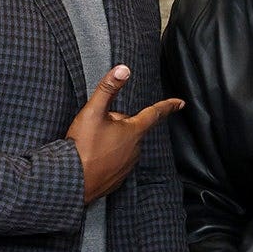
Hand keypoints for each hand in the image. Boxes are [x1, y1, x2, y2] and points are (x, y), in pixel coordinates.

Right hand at [66, 64, 184, 203]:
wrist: (72, 181)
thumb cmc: (82, 147)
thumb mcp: (93, 112)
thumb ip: (108, 88)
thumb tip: (123, 69)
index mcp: (133, 131)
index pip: (155, 113)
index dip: (168, 105)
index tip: (180, 103)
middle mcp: (135, 149)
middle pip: (131, 128)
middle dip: (117, 124)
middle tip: (97, 127)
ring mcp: (127, 166)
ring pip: (123, 144)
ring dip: (111, 141)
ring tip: (91, 144)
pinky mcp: (118, 179)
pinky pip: (116, 161)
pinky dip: (106, 157)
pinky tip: (92, 158)